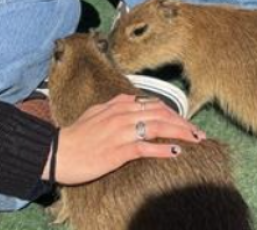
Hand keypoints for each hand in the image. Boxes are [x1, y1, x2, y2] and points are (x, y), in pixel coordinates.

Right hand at [46, 94, 204, 185]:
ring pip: (158, 127)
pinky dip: (163, 149)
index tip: (185, 122)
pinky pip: (146, 147)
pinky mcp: (118, 150)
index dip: (173, 112)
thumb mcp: (96, 113)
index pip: (154, 104)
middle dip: (183, 123)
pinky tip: (175, 152)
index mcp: (118, 104)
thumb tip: (132, 103)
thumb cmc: (75, 136)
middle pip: (161, 114)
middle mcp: (121, 114)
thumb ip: (115, 107)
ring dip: (180, 133)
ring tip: (195, 140)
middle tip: (199, 133)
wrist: (57, 152)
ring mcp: (120, 131)